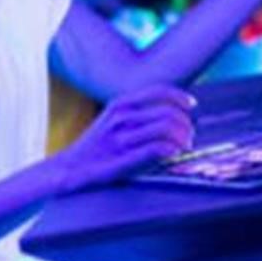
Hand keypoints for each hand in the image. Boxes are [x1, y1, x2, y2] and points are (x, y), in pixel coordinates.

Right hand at [58, 85, 197, 188]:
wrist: (70, 169)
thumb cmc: (98, 146)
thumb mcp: (114, 118)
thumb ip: (138, 111)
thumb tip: (174, 111)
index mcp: (120, 103)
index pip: (159, 91)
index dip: (180, 97)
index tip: (191, 105)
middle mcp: (121, 117)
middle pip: (168, 112)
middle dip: (185, 124)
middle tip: (188, 136)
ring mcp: (121, 138)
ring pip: (165, 129)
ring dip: (182, 138)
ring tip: (184, 147)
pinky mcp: (121, 160)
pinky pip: (155, 149)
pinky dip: (171, 150)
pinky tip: (174, 154)